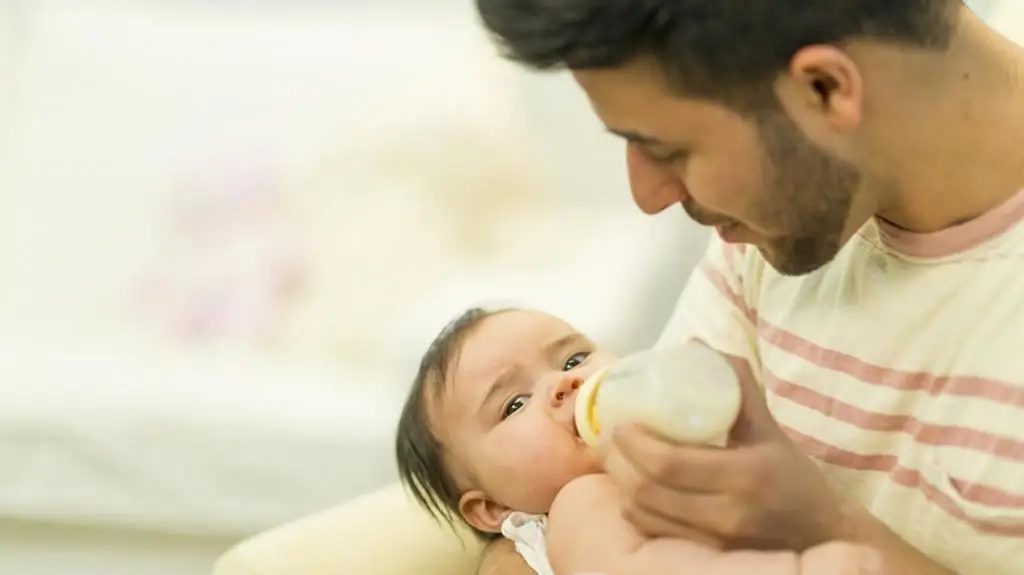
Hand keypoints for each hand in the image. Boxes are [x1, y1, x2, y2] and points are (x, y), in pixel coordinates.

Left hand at [599, 352, 846, 550]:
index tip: (620, 422)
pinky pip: (654, 531)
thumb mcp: (770, 428)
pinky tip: (629, 486)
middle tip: (604, 437)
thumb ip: (736, 385)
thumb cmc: (794, 477)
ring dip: (619, 484)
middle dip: (616, 462)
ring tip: (611, 458)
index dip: (635, 444)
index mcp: (744, 475)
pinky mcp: (704, 555)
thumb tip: (696, 346)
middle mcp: (725, 513)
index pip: (670, 464)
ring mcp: (713, 540)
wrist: (819, 534)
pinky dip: (634, 507)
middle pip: (648, 491)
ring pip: (645, 514)